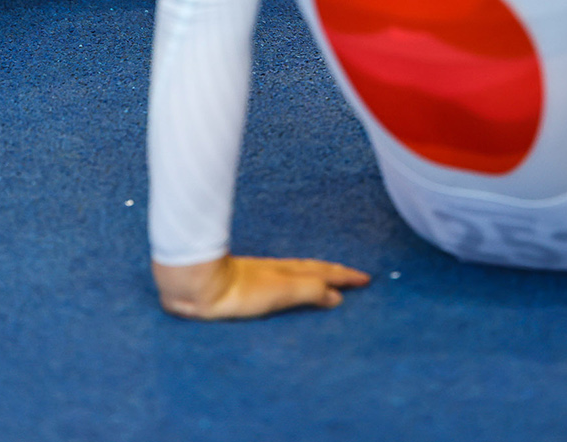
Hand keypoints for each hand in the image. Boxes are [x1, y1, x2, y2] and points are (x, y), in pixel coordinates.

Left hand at [153, 254, 370, 319]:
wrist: (201, 285)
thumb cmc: (240, 290)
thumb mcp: (282, 291)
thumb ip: (310, 291)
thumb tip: (336, 296)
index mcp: (290, 273)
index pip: (325, 273)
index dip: (345, 277)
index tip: (366, 279)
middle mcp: (279, 271)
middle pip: (314, 270)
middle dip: (335, 274)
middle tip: (355, 278)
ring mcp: (264, 276)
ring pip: (299, 273)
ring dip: (317, 276)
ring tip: (329, 280)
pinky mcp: (248, 284)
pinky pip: (284, 280)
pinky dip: (297, 281)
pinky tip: (290, 285)